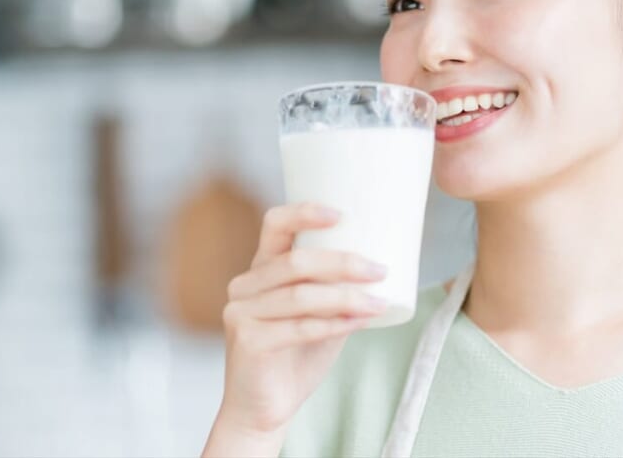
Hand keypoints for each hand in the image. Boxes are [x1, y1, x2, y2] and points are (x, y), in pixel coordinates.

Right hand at [202, 202, 387, 455]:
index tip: (341, 214)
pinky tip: (358, 322)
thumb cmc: (295, 357)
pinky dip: (334, 323)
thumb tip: (381, 266)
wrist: (264, 409)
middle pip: (296, 261)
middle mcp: (245, 285)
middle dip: (343, 262)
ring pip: (300, 295)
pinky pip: (298, 327)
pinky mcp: (247, 340)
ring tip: (378, 300)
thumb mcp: (320, 315)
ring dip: (345, 297)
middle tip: (379, 269)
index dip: (304, 213)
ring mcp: (241, 312)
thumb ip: (336, 291)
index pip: (274, 225)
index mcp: (260, 269)